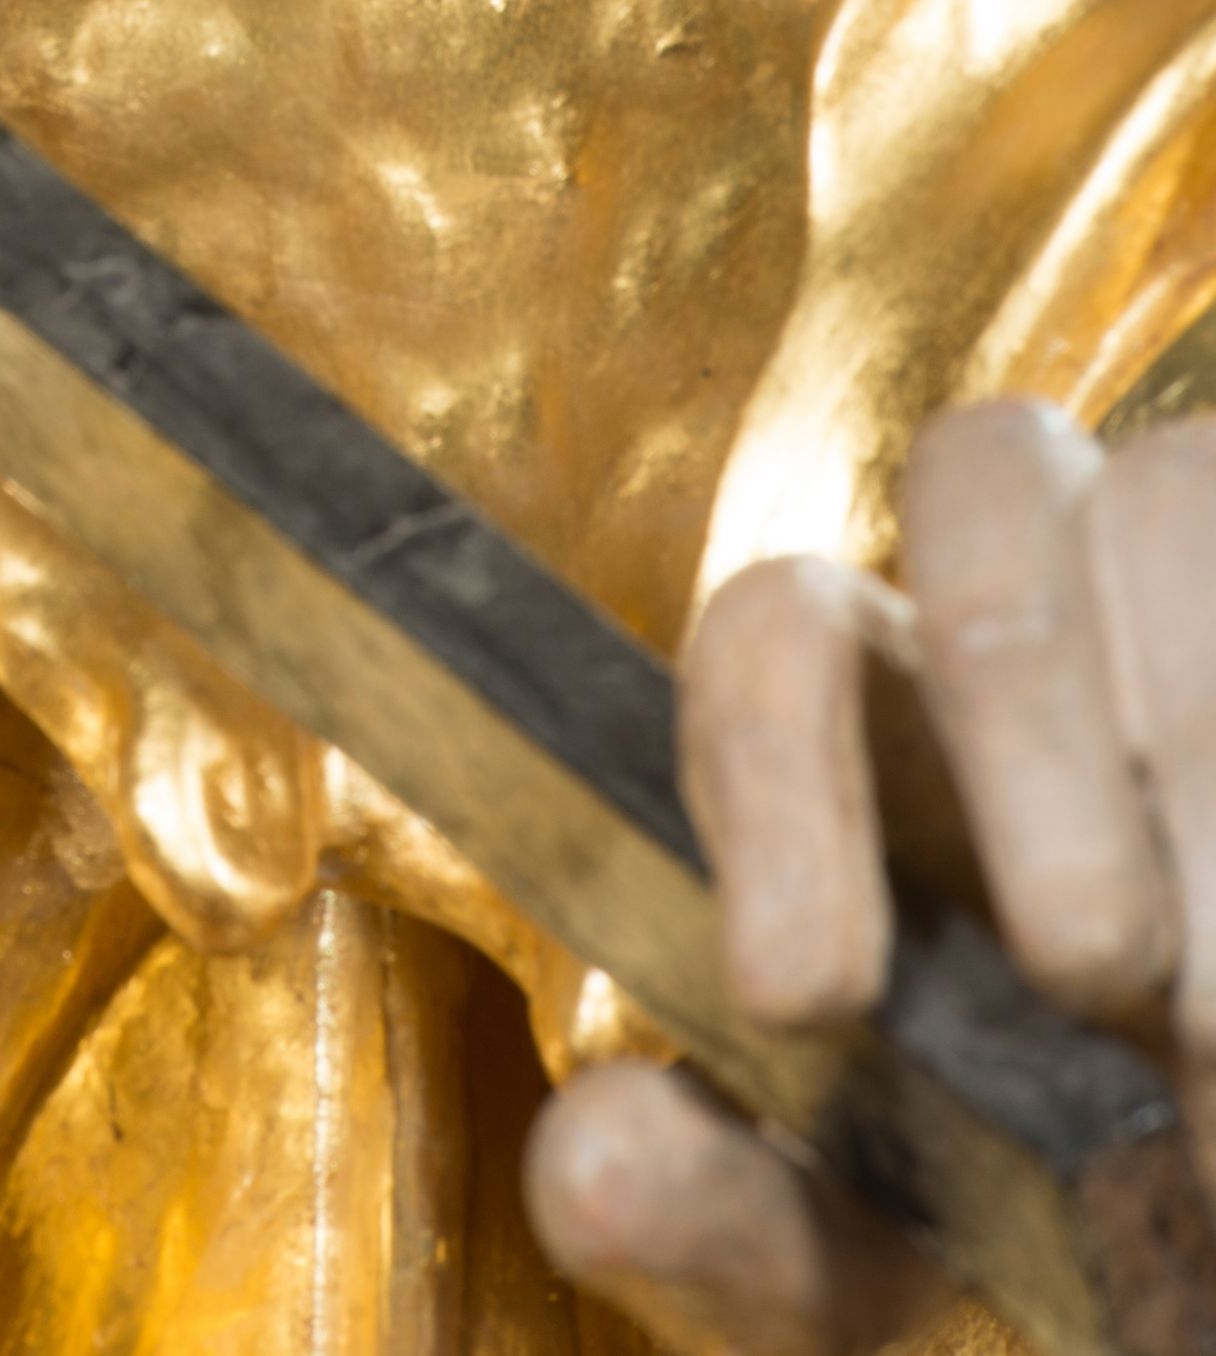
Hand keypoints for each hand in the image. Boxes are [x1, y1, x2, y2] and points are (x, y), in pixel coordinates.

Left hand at [527, 397, 1215, 1353]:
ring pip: (1176, 500)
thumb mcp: (885, 1265)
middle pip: (979, 482)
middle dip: (1025, 718)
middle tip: (1090, 969)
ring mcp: (1196, 592)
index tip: (801, 998)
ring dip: (1198, 741)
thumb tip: (594, 1168)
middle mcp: (1037, 611)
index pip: (775, 634)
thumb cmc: (1056, 1240)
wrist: (1211, 1252)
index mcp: (877, 731)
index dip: (772, 776)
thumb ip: (735, 1215)